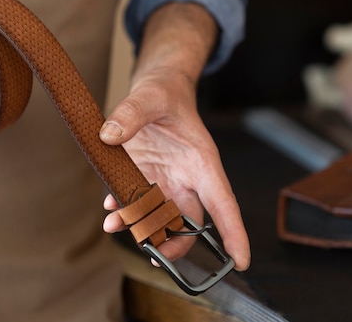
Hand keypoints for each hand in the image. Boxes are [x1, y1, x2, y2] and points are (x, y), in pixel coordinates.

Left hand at [99, 2, 250, 270]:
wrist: (153, 90)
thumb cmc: (164, 93)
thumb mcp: (149, 96)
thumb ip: (131, 113)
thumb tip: (109, 135)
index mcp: (201, 162)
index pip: (223, 202)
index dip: (234, 233)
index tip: (241, 262)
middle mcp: (186, 177)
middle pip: (188, 219)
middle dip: (174, 241)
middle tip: (154, 254)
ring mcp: (164, 179)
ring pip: (159, 215)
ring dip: (141, 227)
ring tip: (114, 225)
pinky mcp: (144, 177)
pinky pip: (136, 201)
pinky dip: (123, 208)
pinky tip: (109, 207)